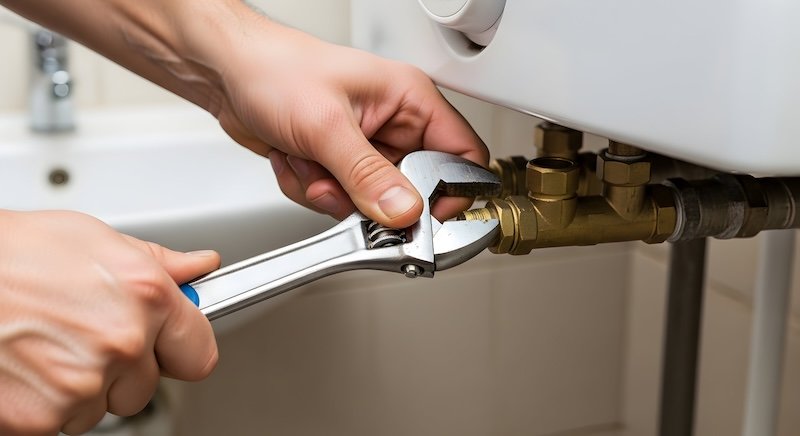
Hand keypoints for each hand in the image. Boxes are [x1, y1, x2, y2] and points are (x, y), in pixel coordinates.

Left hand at [0, 0, 487, 227]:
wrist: (224, 73)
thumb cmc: (274, 69)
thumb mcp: (326, 126)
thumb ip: (369, 176)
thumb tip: (405, 211)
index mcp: (409, 100)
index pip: (462, 155)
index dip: (451, 193)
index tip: (422, 218)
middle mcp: (393, 124)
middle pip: (413, 189)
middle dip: (369, 198)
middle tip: (343, 189)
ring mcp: (365, 147)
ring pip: (371, 202)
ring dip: (332, 194)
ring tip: (309, 163)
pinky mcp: (338, 163)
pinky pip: (339, 201)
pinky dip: (311, 189)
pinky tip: (296, 160)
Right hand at [0, 210, 219, 434]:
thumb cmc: (12, 253)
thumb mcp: (97, 240)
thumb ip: (158, 263)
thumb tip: (197, 269)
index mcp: (145, 296)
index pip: (199, 352)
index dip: (182, 348)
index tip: (171, 344)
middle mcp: (121, 343)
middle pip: (148, 384)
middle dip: (124, 367)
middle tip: (84, 333)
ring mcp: (82, 385)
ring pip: (104, 406)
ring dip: (84, 386)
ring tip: (48, 342)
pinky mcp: (41, 419)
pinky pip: (62, 423)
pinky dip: (47, 404)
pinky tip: (28, 365)